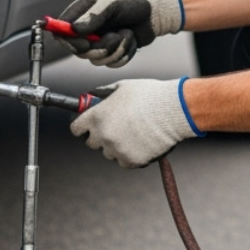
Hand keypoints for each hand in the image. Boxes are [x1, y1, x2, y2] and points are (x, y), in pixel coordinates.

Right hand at [57, 0, 183, 66]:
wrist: (156, 12)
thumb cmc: (133, 1)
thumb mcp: (111, 3)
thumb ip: (92, 16)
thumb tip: (74, 28)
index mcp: (82, 12)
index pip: (62, 31)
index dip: (68, 41)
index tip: (83, 43)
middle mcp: (88, 29)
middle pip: (78, 50)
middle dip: (98, 48)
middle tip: (113, 38)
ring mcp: (100, 41)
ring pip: (96, 60)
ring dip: (115, 49)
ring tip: (126, 34)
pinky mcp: (113, 52)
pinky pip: (112, 63)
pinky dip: (124, 53)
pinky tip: (131, 39)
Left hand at [70, 78, 201, 168]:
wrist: (173, 110)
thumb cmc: (149, 96)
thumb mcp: (122, 87)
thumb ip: (104, 94)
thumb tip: (94, 98)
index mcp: (96, 116)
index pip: (76, 128)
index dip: (82, 126)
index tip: (87, 126)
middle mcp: (103, 135)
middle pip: (91, 143)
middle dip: (100, 136)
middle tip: (116, 128)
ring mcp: (116, 149)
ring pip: (109, 153)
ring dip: (116, 146)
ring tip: (133, 133)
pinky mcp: (131, 160)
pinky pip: (124, 161)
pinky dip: (130, 155)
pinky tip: (140, 142)